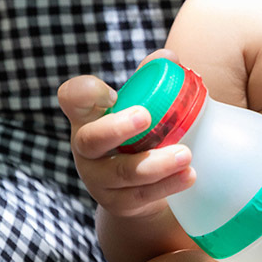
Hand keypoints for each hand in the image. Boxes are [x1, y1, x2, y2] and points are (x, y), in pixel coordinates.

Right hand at [58, 49, 195, 219]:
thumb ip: (153, 79)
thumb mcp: (141, 106)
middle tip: (146, 116)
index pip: (72, 98)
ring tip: (186, 154)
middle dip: (118, 128)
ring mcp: (99, 179)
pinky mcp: (118, 203)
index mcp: (89, 116)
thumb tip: (168, 58)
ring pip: (122, 172)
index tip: (110, 91)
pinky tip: (188, 176)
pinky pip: (141, 196)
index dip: (84, 93)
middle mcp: (87, 148)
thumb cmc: (139, 134)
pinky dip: (167, 185)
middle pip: (91, 139)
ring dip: (156, 164)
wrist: (138, 188)